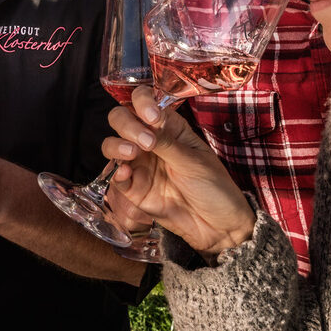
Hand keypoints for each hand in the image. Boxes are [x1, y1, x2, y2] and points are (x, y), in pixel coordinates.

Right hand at [102, 86, 255, 262]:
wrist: (219, 228)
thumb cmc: (215, 188)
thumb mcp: (194, 161)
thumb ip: (166, 143)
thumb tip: (143, 126)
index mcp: (169, 127)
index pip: (145, 102)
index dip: (142, 102)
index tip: (151, 116)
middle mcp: (150, 141)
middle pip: (121, 119)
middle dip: (126, 124)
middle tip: (143, 140)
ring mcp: (140, 164)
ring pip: (112, 145)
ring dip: (117, 145)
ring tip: (132, 154)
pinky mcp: (133, 189)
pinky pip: (115, 175)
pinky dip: (115, 171)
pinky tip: (125, 174)